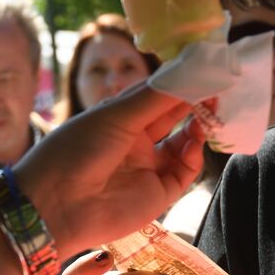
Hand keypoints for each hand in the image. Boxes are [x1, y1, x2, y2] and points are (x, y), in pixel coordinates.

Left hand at [15, 83, 202, 256]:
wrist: (56, 206)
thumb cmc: (76, 150)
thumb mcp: (116, 116)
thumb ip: (156, 97)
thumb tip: (192, 73)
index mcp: (119, 117)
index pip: (157, 94)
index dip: (181, 82)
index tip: (206, 69)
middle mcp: (135, 141)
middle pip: (174, 116)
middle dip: (196, 102)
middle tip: (218, 90)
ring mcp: (147, 168)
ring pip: (184, 144)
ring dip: (199, 129)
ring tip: (210, 115)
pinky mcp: (157, 195)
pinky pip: (184, 172)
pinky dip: (193, 157)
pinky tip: (193, 144)